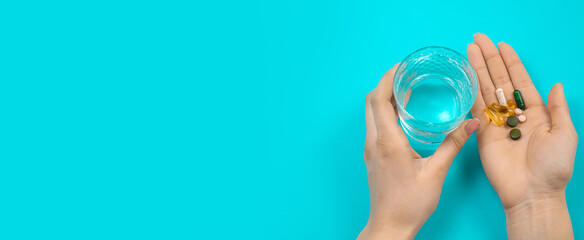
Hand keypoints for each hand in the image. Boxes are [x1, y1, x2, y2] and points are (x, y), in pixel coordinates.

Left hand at [358, 64, 480, 239]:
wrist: (389, 226)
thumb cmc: (410, 204)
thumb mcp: (436, 173)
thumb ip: (453, 145)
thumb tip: (473, 123)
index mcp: (387, 141)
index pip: (378, 100)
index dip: (387, 78)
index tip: (402, 66)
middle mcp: (373, 142)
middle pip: (371, 102)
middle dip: (386, 83)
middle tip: (406, 73)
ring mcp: (370, 149)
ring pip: (371, 113)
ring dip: (385, 97)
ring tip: (407, 87)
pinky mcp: (372, 156)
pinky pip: (375, 125)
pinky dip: (385, 112)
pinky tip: (403, 113)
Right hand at [467, 33, 577, 238]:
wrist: (532, 192)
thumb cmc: (552, 167)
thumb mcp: (565, 134)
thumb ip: (558, 108)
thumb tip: (557, 84)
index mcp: (535, 112)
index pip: (520, 80)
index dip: (511, 61)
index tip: (501, 45)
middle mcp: (514, 114)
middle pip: (500, 80)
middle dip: (489, 59)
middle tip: (478, 40)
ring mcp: (497, 123)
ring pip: (486, 90)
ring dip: (478, 69)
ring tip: (469, 50)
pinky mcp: (482, 133)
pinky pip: (476, 108)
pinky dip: (471, 91)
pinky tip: (466, 76)